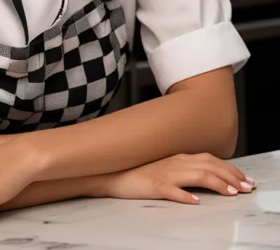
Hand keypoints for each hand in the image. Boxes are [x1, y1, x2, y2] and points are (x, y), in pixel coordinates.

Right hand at [100, 153, 255, 204]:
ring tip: (230, 193)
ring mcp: (165, 174)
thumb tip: (208, 177)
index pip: (210, 160)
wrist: (113, 173)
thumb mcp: (167, 167)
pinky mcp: (154, 186)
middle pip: (209, 166)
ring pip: (196, 176)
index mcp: (179, 157)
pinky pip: (172, 191)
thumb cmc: (140, 171)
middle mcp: (175, 162)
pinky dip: (185, 196)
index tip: (244, 179)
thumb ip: (186, 169)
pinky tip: (196, 202)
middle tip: (246, 187)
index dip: (230, 169)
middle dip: (231, 176)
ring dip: (216, 184)